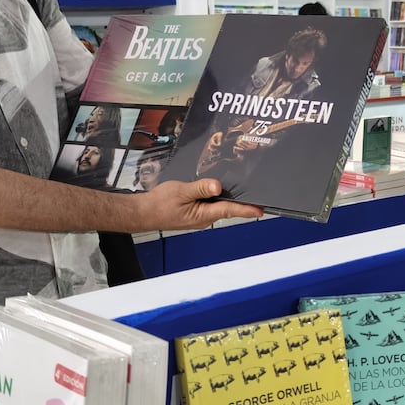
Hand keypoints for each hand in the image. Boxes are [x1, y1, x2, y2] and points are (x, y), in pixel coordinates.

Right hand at [137, 178, 262, 230]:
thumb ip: (199, 188)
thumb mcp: (180, 191)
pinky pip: (209, 206)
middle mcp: (203, 218)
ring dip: (228, 200)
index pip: (229, 210)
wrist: (143, 213)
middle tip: (257, 196)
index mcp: (202, 215)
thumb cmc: (159, 204)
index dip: (246, 210)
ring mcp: (198, 217)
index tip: (260, 210)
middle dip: (241, 204)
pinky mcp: (193, 214)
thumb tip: (217, 186)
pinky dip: (216, 199)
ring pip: (218, 207)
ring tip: (242, 191)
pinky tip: (217, 191)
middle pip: (227, 209)